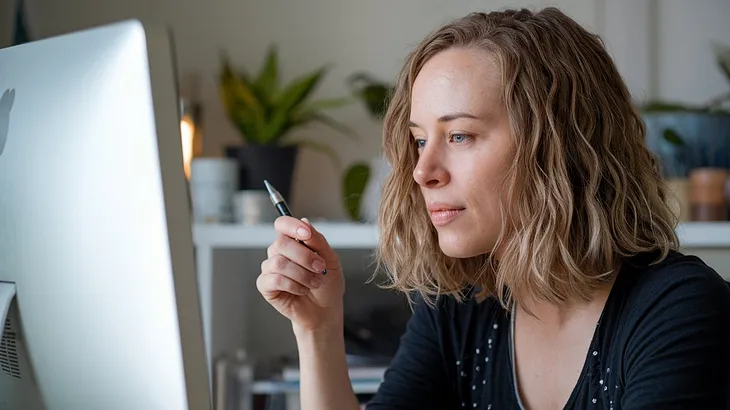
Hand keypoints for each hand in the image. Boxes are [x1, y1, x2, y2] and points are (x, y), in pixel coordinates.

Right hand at [257, 216, 344, 332]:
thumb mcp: (330, 259)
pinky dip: (293, 285)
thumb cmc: (327, 284)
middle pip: (281, 243)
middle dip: (305, 256)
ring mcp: (270, 268)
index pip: (282, 224)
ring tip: (314, 282)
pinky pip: (274, 279)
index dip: (291, 226)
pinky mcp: (265, 286)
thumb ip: (318, 240)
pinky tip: (302, 290)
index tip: (306, 234)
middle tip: (320, 267)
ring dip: (302, 274)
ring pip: (279, 262)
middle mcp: (279, 252)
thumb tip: (305, 222)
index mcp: (293, 241)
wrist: (325, 310)